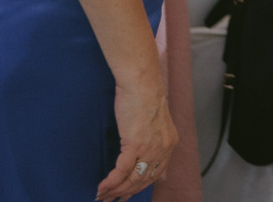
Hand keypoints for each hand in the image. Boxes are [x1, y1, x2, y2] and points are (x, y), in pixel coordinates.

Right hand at [98, 72, 176, 200]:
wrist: (142, 83)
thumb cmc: (144, 97)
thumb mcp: (156, 121)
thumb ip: (153, 137)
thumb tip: (143, 150)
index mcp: (169, 143)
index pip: (155, 174)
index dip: (139, 187)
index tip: (127, 194)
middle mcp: (162, 149)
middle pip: (143, 180)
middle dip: (125, 193)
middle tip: (111, 200)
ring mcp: (150, 148)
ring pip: (132, 178)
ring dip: (116, 190)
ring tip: (102, 196)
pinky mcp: (135, 144)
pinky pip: (122, 170)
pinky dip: (111, 182)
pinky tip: (102, 187)